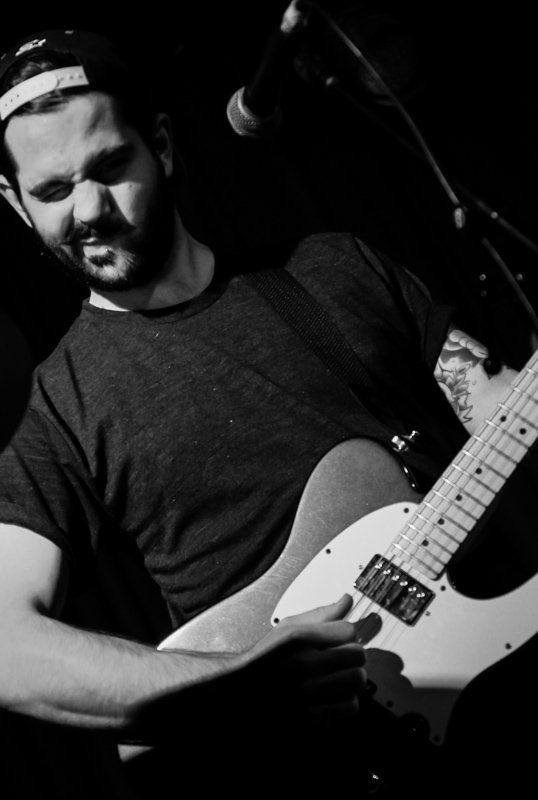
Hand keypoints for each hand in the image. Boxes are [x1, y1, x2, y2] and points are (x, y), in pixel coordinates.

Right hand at [245, 593, 366, 722]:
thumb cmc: (265, 659)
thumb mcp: (287, 628)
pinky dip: (346, 701)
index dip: (347, 633)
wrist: (240, 693)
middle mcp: (303, 666)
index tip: (340, 638)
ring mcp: (308, 695)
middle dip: (353, 655)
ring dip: (351, 679)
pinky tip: (333, 695)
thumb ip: (320, 615)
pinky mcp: (311, 719)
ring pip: (357, 682)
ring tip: (338, 677)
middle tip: (343, 658)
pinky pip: (350, 707)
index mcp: (298, 640)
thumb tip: (346, 600)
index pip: (348, 630)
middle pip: (358, 656)